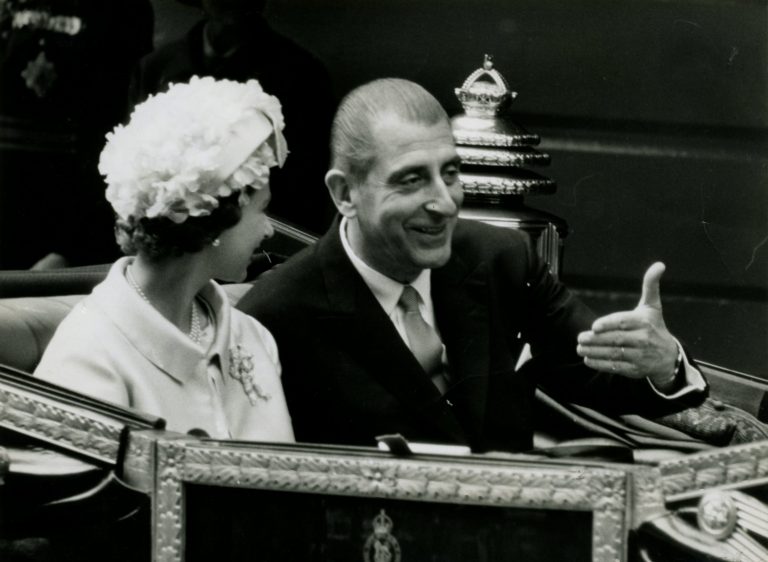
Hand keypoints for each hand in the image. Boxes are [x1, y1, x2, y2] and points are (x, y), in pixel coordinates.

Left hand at [576, 262, 678, 387]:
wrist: (668, 356)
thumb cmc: (654, 326)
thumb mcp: (652, 306)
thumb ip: (650, 286)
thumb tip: (659, 265)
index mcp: (644, 322)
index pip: (623, 322)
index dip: (608, 324)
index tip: (594, 326)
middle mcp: (643, 339)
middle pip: (616, 339)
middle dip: (596, 339)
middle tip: (580, 338)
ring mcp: (639, 356)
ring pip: (614, 354)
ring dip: (594, 352)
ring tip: (580, 348)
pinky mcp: (635, 369)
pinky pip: (615, 367)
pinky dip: (600, 364)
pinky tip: (588, 359)